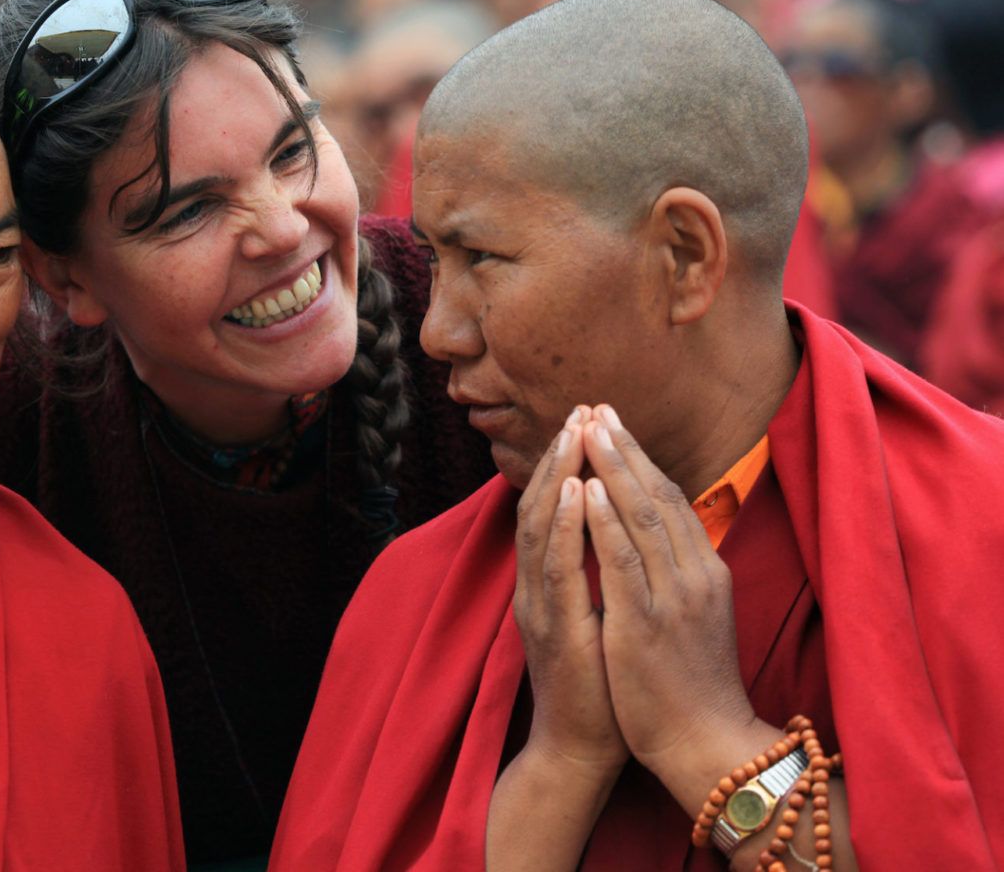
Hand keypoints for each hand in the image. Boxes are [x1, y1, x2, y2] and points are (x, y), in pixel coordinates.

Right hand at [512, 406, 627, 774]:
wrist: (582, 748)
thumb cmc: (601, 685)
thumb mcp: (600, 616)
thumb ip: (599, 573)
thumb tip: (619, 532)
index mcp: (551, 581)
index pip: (555, 507)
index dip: (569, 462)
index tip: (590, 419)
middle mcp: (538, 585)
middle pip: (541, 504)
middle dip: (564, 454)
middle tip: (582, 408)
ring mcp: (540, 605)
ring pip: (541, 526)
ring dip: (557, 475)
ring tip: (574, 432)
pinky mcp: (553, 629)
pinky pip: (555, 568)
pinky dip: (562, 525)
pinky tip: (571, 492)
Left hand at [580, 405, 773, 809]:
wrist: (706, 745)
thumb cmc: (692, 685)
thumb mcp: (693, 617)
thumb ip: (679, 575)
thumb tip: (661, 538)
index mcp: (705, 573)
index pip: (671, 502)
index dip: (641, 460)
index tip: (615, 425)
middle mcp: (695, 576)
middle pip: (657, 496)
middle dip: (625, 448)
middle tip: (597, 406)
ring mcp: (673, 597)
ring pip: (641, 516)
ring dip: (612, 467)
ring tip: (587, 426)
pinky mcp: (646, 621)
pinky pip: (622, 559)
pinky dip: (604, 519)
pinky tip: (586, 487)